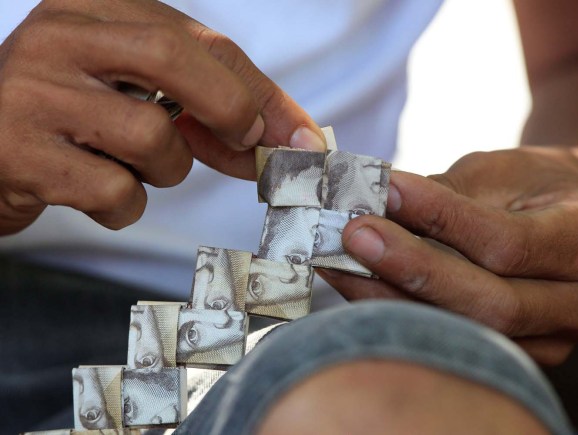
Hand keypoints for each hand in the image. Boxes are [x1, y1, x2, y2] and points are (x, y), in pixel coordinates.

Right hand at [0, 0, 324, 234]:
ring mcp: (33, 94)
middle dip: (229, 110)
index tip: (298, 136)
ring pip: (150, 137)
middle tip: (244, 146)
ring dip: (165, 170)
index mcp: (93, 8)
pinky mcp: (19, 154)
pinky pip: (116, 193)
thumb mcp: (135, 90)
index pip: (200, 40)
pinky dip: (126, 206)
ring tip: (132, 166)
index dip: (261, 92)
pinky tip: (94, 192)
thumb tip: (285, 140)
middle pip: (174, 59)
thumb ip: (206, 106)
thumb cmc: (74, 119)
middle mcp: (58, 37)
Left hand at [318, 147, 577, 364]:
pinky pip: (456, 341)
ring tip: (340, 264)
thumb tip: (375, 206)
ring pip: (467, 332)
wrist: (570, 218)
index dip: (442, 218)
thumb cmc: (533, 186)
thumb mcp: (500, 172)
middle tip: (353, 236)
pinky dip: (403, 315)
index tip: (386, 191)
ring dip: (394, 299)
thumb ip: (446, 195)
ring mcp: (553, 340)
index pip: (505, 243)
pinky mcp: (520, 356)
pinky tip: (361, 288)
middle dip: (412, 270)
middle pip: (489, 304)